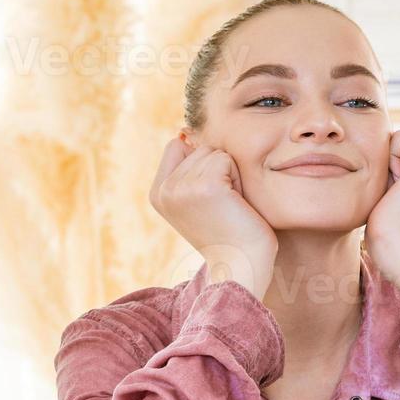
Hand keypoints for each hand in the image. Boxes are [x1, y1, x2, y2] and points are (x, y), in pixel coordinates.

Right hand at [150, 134, 277, 296]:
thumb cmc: (230, 234)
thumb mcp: (198, 200)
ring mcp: (181, 187)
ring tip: (229, 207)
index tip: (210, 200)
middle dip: (220, 171)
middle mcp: (164, 189)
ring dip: (231, 175)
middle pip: (199, 147)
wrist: (241, 268)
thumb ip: (189, 169)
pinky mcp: (205, 186)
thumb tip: (185, 130)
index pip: (177, 145)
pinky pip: (227, 159)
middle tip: (223, 207)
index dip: (202, 164)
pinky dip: (238, 179)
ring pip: (214, 152)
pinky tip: (236, 206)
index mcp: (157, 193)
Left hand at [364, 129, 399, 291]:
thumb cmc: (387, 229)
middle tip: (397, 198)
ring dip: (388, 167)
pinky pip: (398, 138)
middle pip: (398, 144)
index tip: (396, 198)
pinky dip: (389, 162)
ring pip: (397, 141)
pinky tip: (399, 187)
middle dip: (388, 167)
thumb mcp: (391, 193)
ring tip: (398, 195)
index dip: (388, 171)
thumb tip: (381, 150)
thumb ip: (392, 171)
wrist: (397, 247)